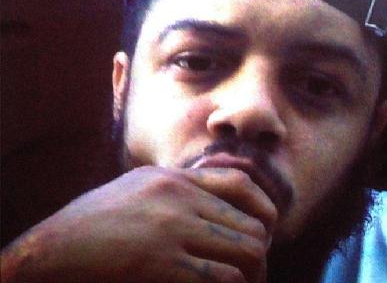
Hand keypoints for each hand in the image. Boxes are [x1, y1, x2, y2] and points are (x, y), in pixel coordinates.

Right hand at [1, 166, 276, 282]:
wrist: (56, 246)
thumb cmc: (99, 216)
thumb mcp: (141, 184)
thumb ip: (179, 184)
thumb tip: (218, 195)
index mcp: (174, 178)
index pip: (241, 184)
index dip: (265, 207)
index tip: (267, 228)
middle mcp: (179, 200)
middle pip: (250, 225)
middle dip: (261, 250)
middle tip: (256, 267)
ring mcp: (172, 232)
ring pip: (244, 253)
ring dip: (252, 273)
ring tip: (245, 282)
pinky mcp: (162, 266)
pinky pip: (220, 278)